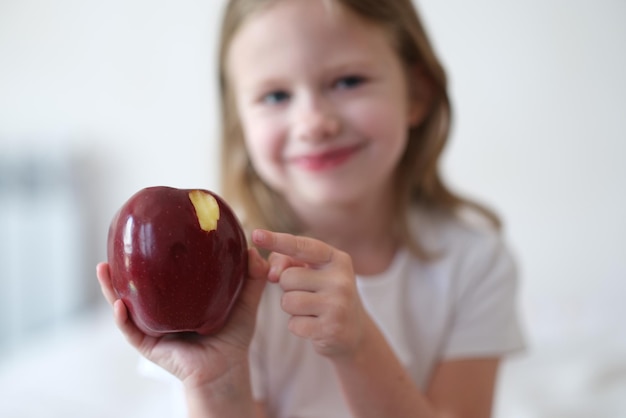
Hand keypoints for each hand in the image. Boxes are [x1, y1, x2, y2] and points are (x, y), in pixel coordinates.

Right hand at [96, 247, 268, 390]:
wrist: (227, 369)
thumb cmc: (234, 336)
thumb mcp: (244, 302)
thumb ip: (253, 278)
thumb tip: (255, 251)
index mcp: (177, 296)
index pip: (159, 271)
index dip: (148, 253)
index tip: (142, 230)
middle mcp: (159, 309)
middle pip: (134, 284)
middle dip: (120, 266)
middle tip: (114, 244)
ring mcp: (151, 326)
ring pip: (123, 304)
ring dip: (110, 287)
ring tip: (102, 268)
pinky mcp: (148, 345)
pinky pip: (131, 330)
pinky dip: (122, 318)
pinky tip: (119, 304)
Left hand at [252, 229, 367, 358]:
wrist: (354, 331)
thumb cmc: (325, 294)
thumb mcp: (313, 271)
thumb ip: (288, 262)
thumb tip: (271, 272)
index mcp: (337, 259)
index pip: (302, 246)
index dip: (277, 240)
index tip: (255, 234)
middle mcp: (341, 280)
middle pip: (288, 277)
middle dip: (288, 287)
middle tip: (308, 294)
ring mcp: (338, 305)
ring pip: (288, 301)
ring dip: (291, 307)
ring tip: (310, 309)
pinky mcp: (331, 329)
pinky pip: (294, 324)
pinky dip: (298, 326)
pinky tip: (315, 325)